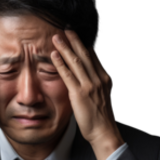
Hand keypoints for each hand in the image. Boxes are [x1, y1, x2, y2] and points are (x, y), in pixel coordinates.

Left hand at [49, 30, 123, 159]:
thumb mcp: (104, 95)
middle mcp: (99, 79)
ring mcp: (90, 85)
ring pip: (76, 62)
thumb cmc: (102, 117)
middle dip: (75, 41)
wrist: (104, 131)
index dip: (84, 45)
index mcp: (105, 78)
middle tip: (66, 28)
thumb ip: (97, 83)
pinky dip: (60, 63)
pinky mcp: (79, 93)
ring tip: (56, 37)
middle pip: (85, 55)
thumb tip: (90, 76)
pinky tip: (54, 55)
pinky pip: (68, 75)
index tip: (76, 36)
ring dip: (65, 48)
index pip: (94, 57)